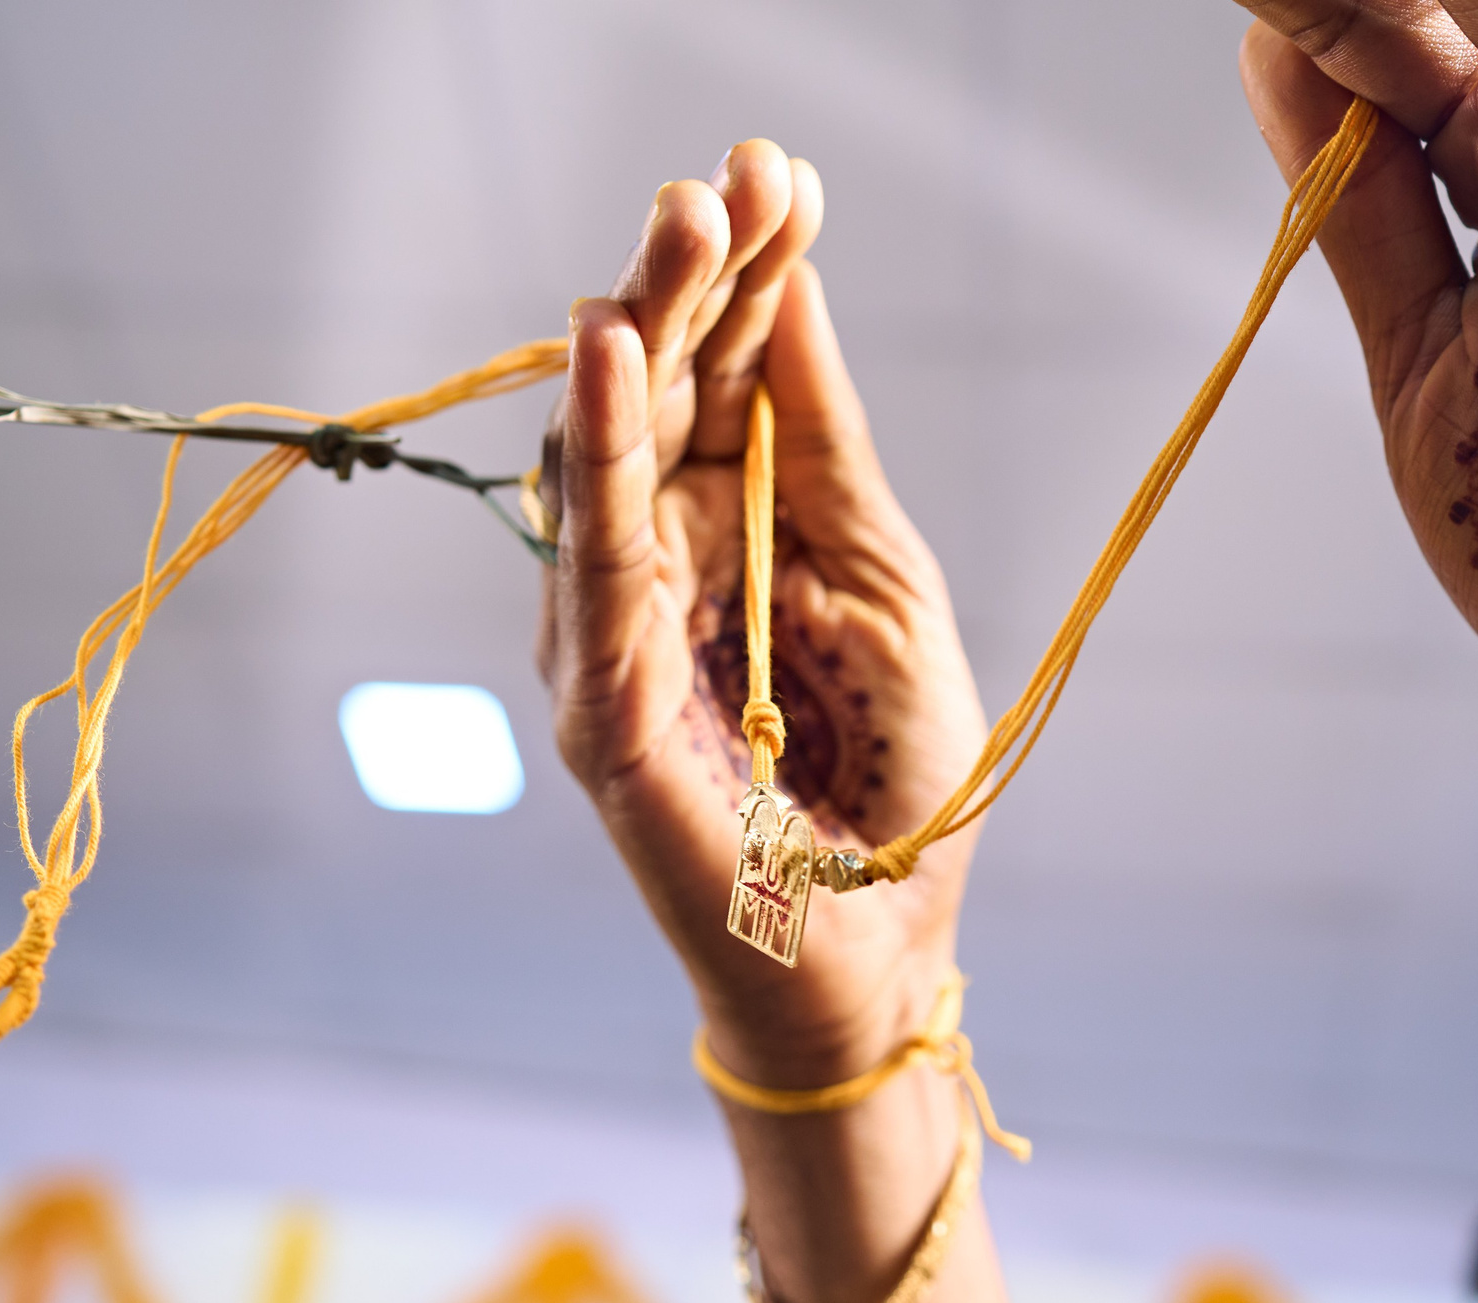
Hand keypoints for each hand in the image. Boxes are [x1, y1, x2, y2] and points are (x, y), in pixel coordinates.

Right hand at [537, 140, 988, 1083]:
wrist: (871, 958)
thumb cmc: (882, 786)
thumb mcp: (883, 585)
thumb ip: (824, 449)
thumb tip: (794, 294)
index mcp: (733, 533)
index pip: (728, 378)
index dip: (755, 275)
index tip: (785, 169)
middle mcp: (657, 569)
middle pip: (661, 394)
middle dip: (692, 278)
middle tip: (725, 176)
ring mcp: (616, 636)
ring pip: (613, 455)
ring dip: (644, 334)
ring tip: (678, 224)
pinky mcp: (602, 707)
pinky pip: (594, 562)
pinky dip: (600, 458)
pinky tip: (610, 358)